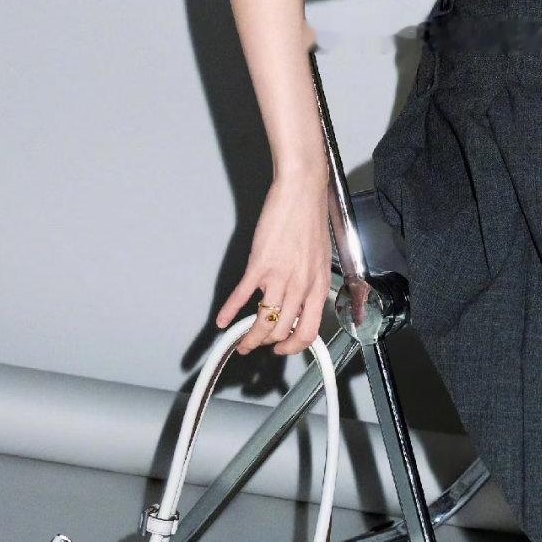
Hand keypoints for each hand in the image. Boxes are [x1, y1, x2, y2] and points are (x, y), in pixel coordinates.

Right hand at [215, 171, 331, 355]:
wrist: (302, 192)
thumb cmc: (311, 219)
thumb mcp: (319, 258)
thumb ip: (307, 283)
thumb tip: (292, 300)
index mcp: (319, 285)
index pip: (309, 331)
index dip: (293, 346)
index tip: (282, 349)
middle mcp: (302, 285)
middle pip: (282, 331)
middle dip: (266, 344)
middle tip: (255, 345)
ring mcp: (280, 276)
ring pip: (264, 321)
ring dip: (249, 337)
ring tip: (240, 341)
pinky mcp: (260, 264)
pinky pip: (243, 296)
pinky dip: (230, 311)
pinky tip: (222, 320)